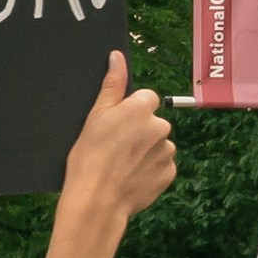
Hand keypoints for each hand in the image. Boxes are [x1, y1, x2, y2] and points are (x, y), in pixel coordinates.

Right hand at [59, 51, 175, 225]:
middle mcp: (160, 126)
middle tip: (115, 147)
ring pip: (158, 144)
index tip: (115, 126)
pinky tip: (130, 176)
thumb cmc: (89, 158)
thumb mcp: (94, 117)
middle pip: (152, 122)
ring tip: (121, 165)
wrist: (96, 200)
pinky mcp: (169, 173)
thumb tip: (117, 57)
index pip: (145, 98)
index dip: (129, 112)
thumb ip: (112, 84)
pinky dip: (149, 169)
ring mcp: (167, 151)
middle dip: (139, 131)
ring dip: (145, 151)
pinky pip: (161, 165)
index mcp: (140, 108)